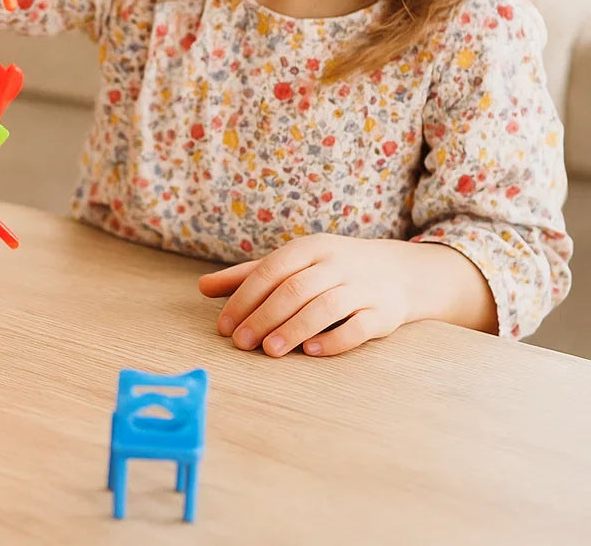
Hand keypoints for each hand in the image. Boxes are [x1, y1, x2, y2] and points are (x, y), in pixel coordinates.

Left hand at [199, 234, 422, 357]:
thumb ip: (247, 276)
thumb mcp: (291, 264)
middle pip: (295, 289)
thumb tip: (201, 287)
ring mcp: (362, 287)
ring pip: (325, 306)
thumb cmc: (329, 269)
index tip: (225, 327)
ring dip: (295, 329)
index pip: (270, 271)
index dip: (245, 298)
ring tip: (270, 351)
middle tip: (242, 343)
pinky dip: (335, 339)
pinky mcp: (384, 313)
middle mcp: (336, 263)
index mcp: (309, 248)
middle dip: (265, 316)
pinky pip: (358, 327)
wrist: (397, 271)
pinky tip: (311, 352)